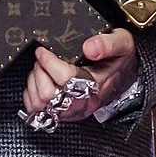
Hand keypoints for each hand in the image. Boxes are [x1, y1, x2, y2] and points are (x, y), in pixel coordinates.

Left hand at [22, 29, 138, 122]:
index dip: (49, 62)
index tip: (43, 50)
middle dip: (40, 72)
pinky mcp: (62, 113)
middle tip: (42, 58)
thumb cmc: (119, 58)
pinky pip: (35, 110)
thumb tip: (89, 47)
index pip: (66, 79)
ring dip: (34, 81)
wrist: (124, 74)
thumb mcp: (122, 43)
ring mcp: (71, 111)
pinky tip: (40, 80)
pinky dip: (31, 93)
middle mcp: (82, 104)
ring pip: (38, 103)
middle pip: (48, 95)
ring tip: (41, 67)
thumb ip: (108, 43)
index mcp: (96, 86)